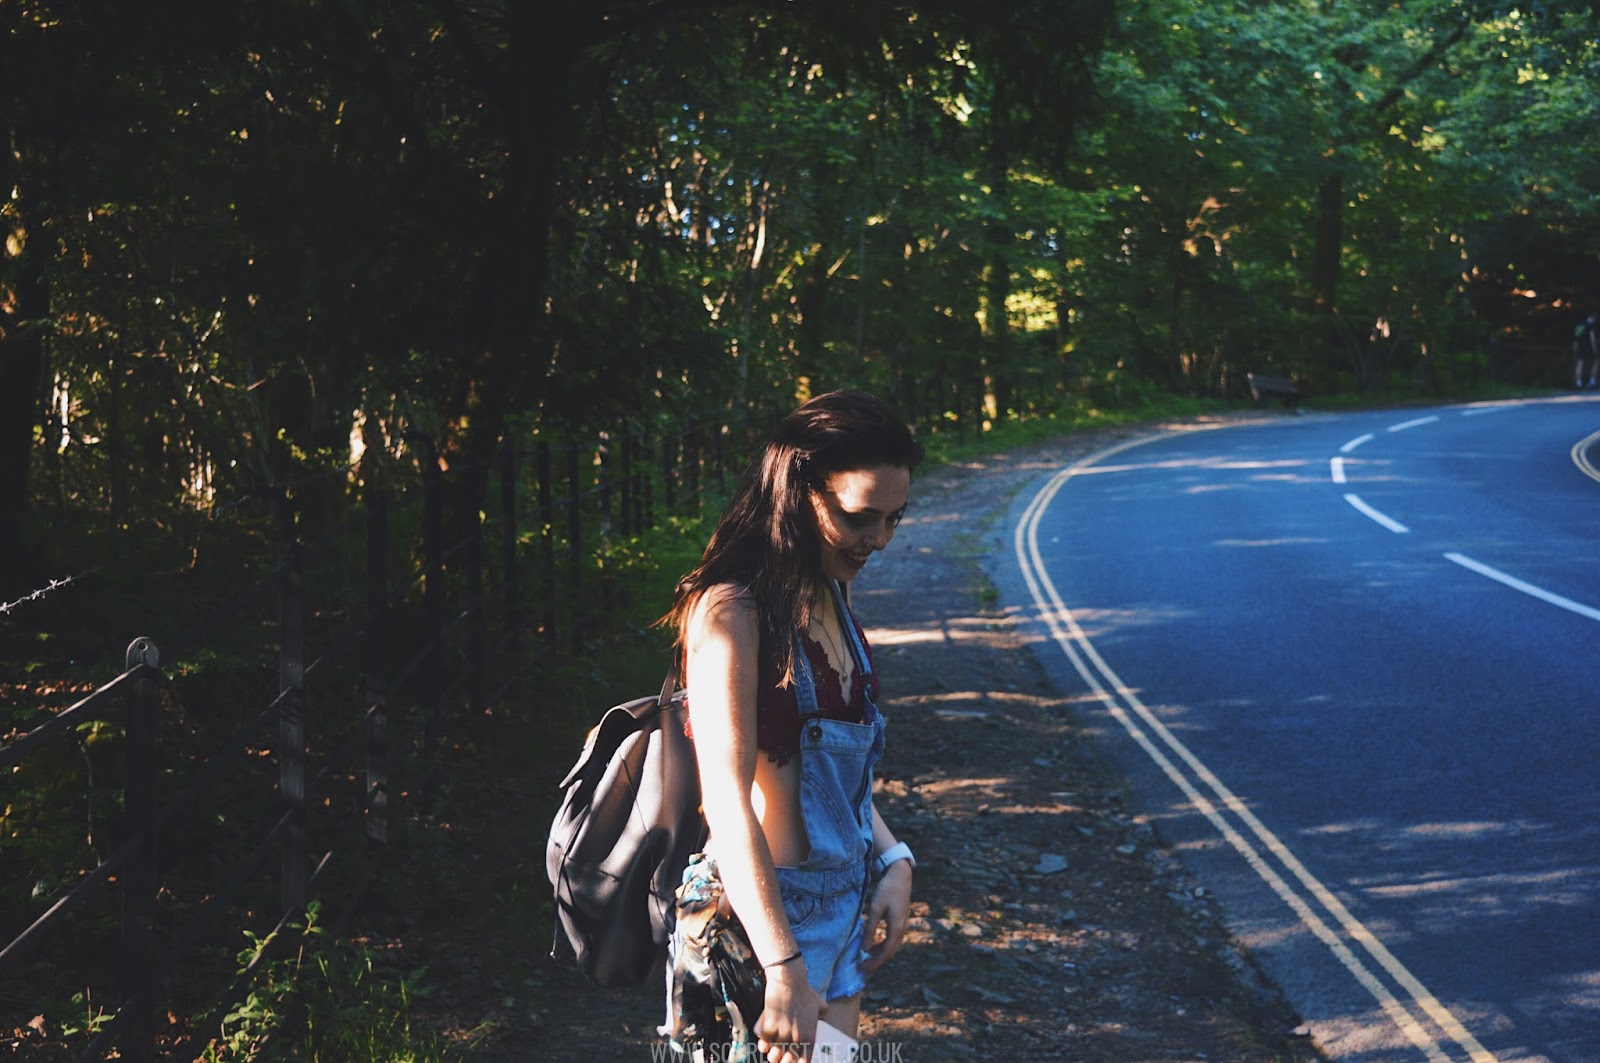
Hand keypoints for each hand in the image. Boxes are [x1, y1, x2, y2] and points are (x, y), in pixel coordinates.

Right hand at [756, 961, 826, 1062]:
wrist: (789, 980)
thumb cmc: (804, 991)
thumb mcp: (818, 1004)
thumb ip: (822, 1011)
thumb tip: (825, 1011)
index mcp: (810, 1036)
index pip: (805, 1061)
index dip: (797, 1062)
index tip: (791, 1059)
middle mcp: (798, 1038)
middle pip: (787, 1061)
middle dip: (782, 1059)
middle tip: (779, 1054)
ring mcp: (783, 1033)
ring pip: (774, 1055)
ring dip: (771, 1054)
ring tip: (770, 1049)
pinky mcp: (770, 1027)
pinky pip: (763, 1044)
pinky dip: (763, 1043)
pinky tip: (764, 1039)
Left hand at [859, 859, 911, 975]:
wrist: (900, 875)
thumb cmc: (887, 890)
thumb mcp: (875, 909)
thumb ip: (870, 929)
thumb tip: (865, 948)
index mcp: (896, 928)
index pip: (885, 953)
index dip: (874, 963)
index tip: (862, 969)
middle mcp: (902, 930)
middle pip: (890, 952)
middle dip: (876, 962)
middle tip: (862, 968)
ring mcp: (902, 926)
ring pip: (891, 947)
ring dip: (879, 954)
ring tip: (866, 958)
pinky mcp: (900, 921)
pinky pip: (892, 939)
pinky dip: (882, 945)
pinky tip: (873, 944)